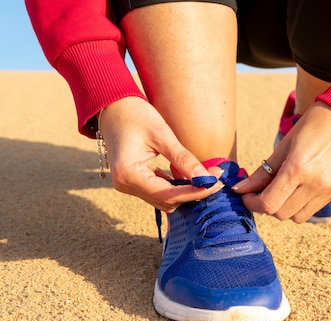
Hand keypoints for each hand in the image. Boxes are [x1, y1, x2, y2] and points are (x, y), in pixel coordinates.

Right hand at [99, 97, 222, 211]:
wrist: (111, 107)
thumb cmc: (135, 114)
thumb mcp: (162, 135)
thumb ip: (183, 159)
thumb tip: (207, 178)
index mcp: (129, 174)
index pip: (168, 194)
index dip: (195, 192)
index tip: (216, 183)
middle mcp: (125, 185)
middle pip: (167, 201)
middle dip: (193, 193)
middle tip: (216, 179)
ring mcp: (127, 186)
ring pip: (163, 200)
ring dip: (185, 192)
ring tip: (206, 178)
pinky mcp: (132, 182)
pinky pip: (157, 192)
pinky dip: (175, 188)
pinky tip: (189, 177)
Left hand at [233, 101, 330, 222]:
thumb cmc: (312, 126)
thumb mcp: (283, 146)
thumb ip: (263, 172)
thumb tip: (241, 189)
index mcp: (298, 168)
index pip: (269, 203)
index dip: (252, 203)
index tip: (246, 195)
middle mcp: (315, 184)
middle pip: (281, 214)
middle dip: (266, 207)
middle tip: (261, 192)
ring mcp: (328, 190)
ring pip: (296, 218)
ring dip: (284, 209)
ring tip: (281, 191)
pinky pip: (311, 210)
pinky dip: (299, 205)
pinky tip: (297, 189)